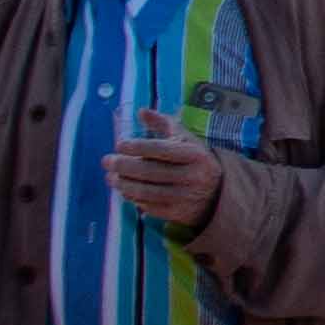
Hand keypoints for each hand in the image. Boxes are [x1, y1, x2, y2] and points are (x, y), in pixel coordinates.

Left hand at [105, 112, 225, 234]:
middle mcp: (191, 176)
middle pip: (149, 171)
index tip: (119, 144)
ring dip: (123, 184)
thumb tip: (141, 111)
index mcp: (194, 154)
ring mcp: (184, 196)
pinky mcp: (177, 213)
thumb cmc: (195, 160)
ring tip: (110, 177)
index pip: (161, 149)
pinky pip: (148, 206)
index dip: (137, 146)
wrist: (218, 192)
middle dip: (123, 166)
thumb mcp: (186, 140)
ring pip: (146, 191)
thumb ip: (164, 124)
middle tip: (106, 161)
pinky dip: (132, 198)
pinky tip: (124, 190)